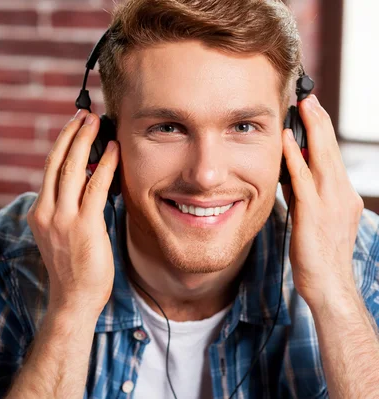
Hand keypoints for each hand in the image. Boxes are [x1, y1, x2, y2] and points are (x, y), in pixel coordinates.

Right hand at [27, 110, 119, 315]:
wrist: (73, 298)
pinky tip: (114, 151)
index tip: (74, 126)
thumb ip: (65, 206)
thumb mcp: (59, 232)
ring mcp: (63, 219)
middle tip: (86, 114)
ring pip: (72, 168)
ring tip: (98, 122)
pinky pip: (95, 187)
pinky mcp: (84, 226)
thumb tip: (83, 178)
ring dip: (86, 141)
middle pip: (57, 161)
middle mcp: (46, 211)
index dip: (62, 143)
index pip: (49, 169)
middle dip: (72, 133)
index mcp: (38, 211)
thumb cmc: (72, 266)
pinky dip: (105, 165)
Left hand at [281, 95, 363, 309]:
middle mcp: (341, 195)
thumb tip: (293, 174)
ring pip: (321, 158)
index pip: (332, 156)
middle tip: (308, 98)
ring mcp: (330, 204)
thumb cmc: (320, 255)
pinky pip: (302, 180)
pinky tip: (286, 140)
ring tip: (302, 107)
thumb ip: (309, 196)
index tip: (312, 112)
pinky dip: (294, 158)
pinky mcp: (313, 214)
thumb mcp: (319, 220)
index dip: (322, 133)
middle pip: (330, 150)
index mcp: (343, 196)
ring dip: (311, 130)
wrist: (329, 285)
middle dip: (319, 122)